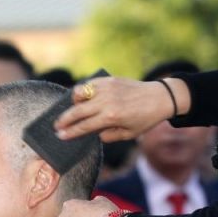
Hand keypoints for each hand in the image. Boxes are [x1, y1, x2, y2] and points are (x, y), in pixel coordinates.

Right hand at [54, 77, 178, 142]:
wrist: (160, 97)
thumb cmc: (145, 119)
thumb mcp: (128, 134)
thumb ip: (108, 136)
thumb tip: (93, 133)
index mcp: (111, 117)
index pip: (84, 126)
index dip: (70, 132)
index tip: (60, 136)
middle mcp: (107, 101)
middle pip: (77, 111)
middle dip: (64, 120)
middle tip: (56, 125)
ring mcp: (107, 88)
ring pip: (80, 94)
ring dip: (72, 103)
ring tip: (71, 110)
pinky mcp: (109, 80)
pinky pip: (89, 85)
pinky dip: (82, 92)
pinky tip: (81, 98)